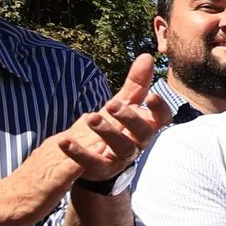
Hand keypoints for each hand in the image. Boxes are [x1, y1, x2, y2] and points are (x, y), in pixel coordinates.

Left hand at [54, 53, 172, 183]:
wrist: (98, 163)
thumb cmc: (116, 129)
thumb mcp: (124, 104)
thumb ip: (136, 83)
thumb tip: (147, 56)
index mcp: (145, 127)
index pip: (162, 119)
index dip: (159, 109)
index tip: (151, 96)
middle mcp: (137, 143)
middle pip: (142, 133)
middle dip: (129, 118)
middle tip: (112, 104)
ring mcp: (120, 158)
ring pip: (121, 147)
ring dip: (108, 132)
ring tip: (91, 117)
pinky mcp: (100, 169)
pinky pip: (91, 162)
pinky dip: (77, 152)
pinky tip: (64, 140)